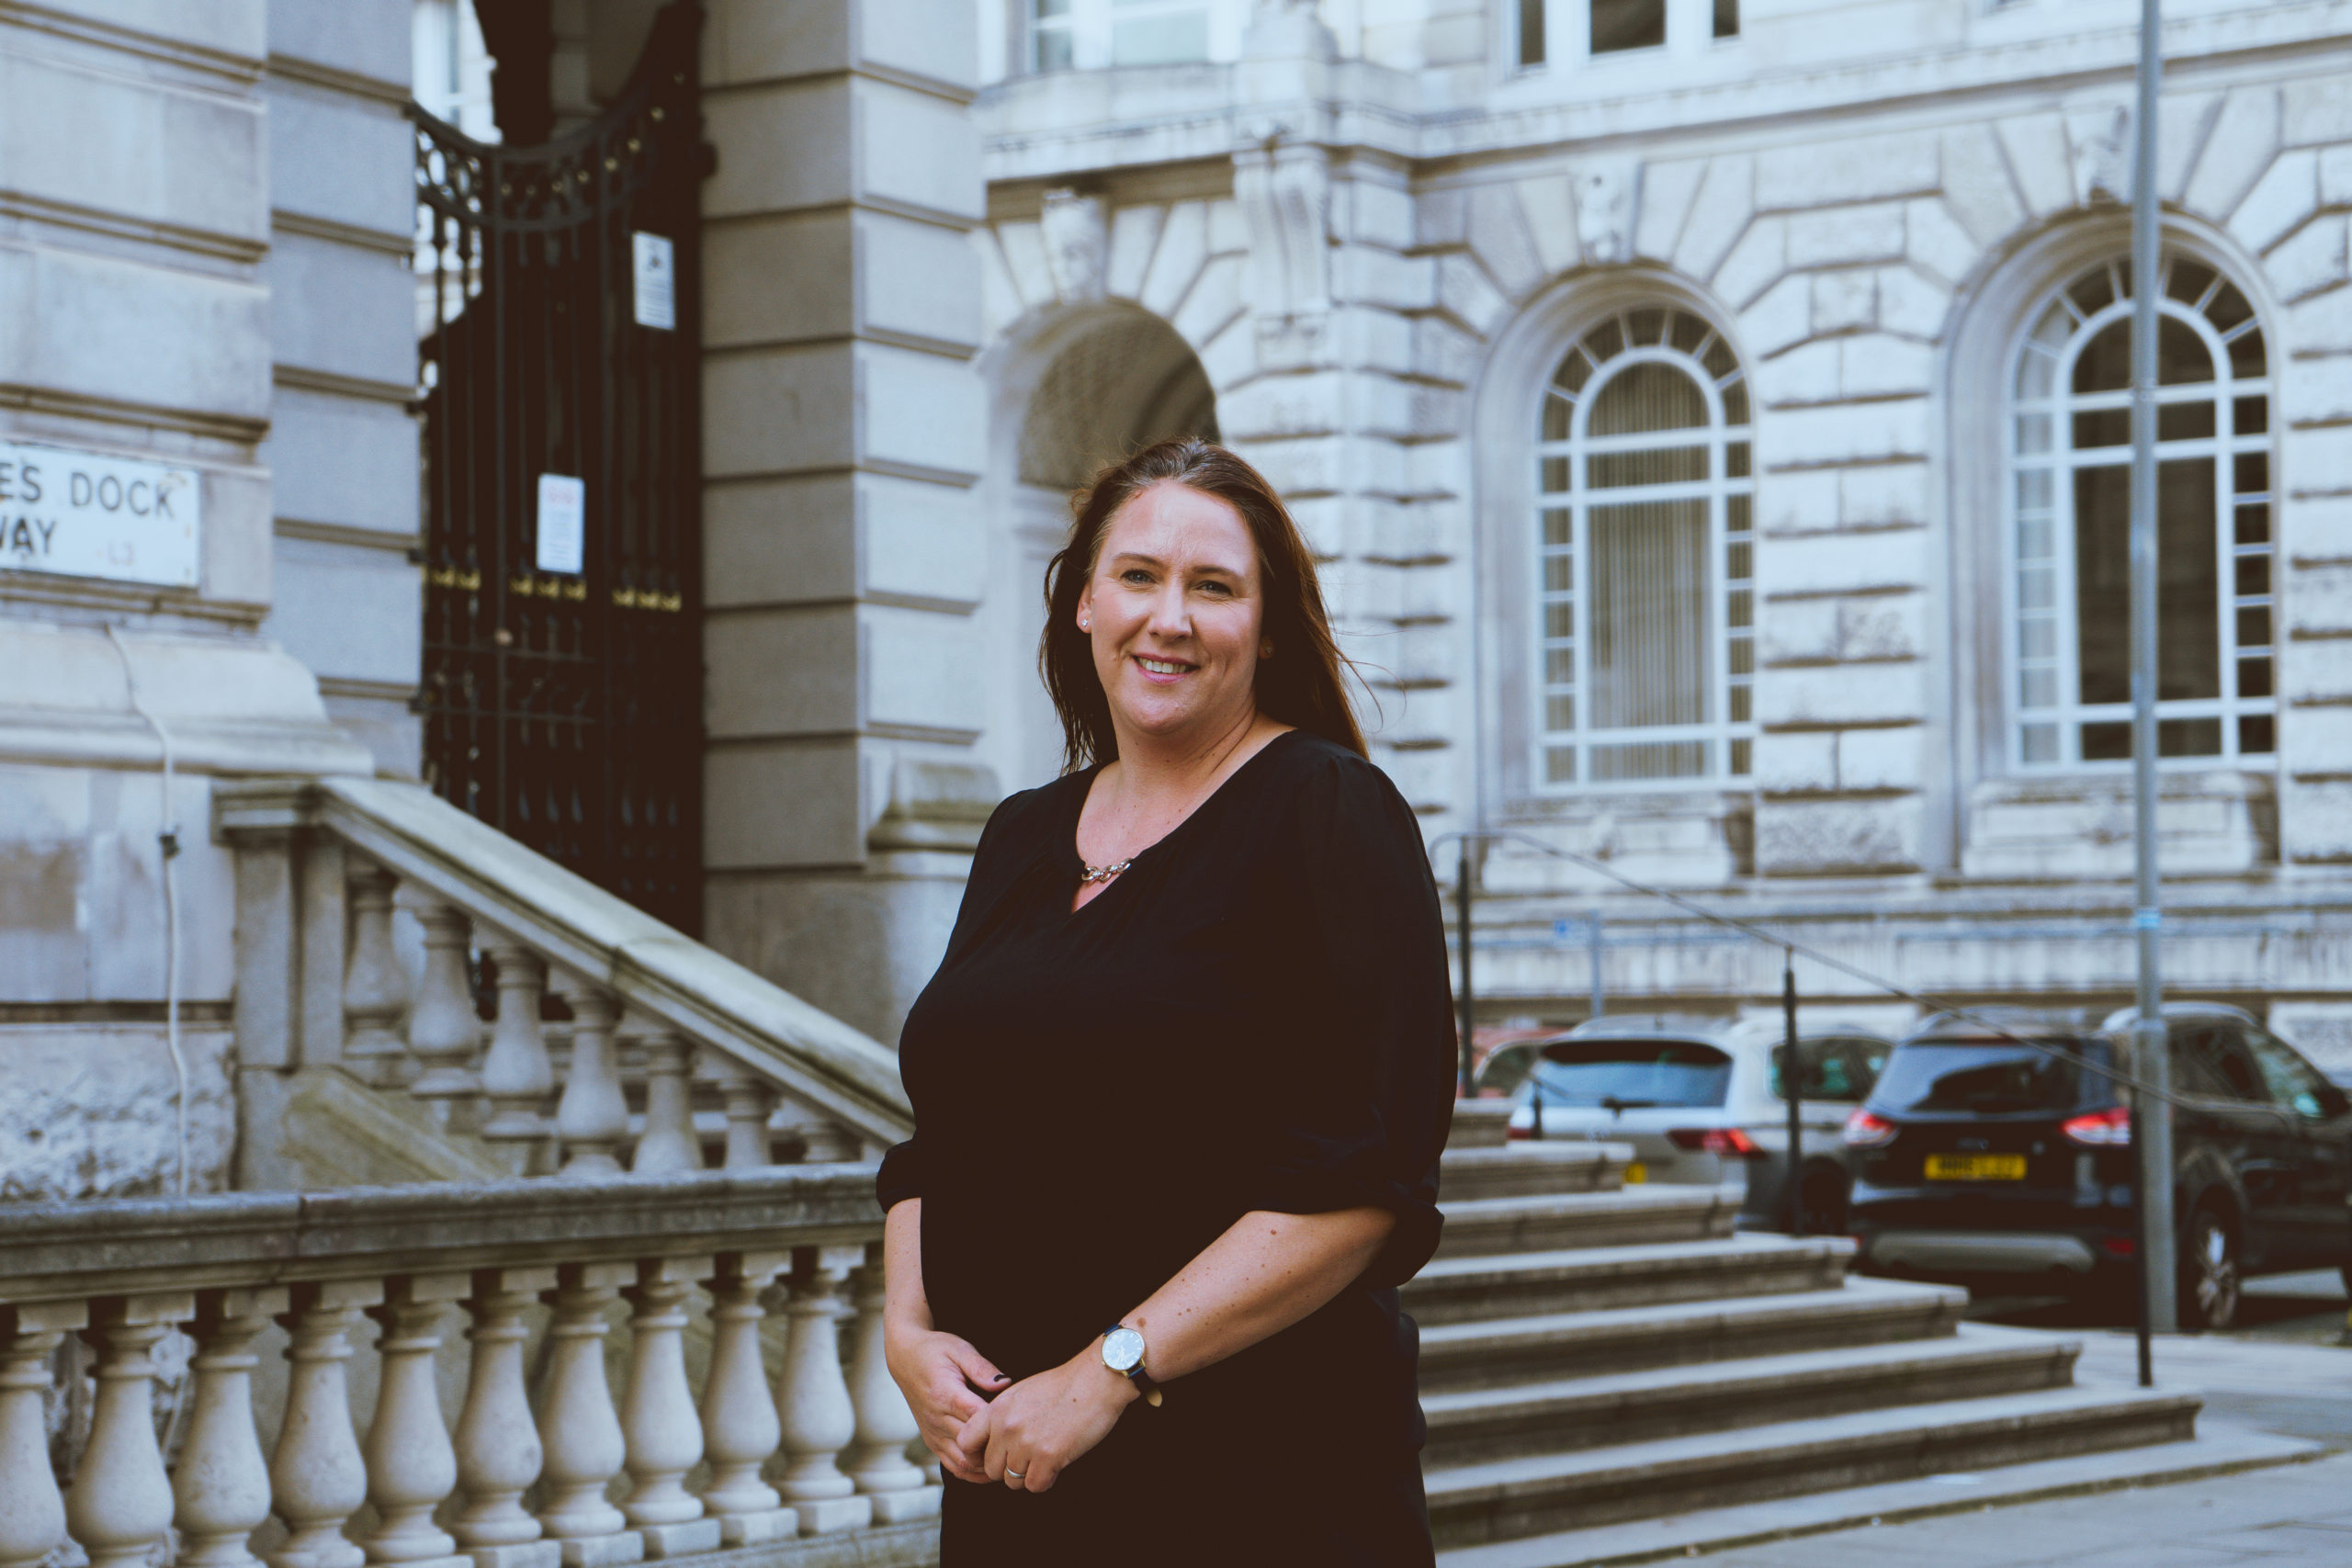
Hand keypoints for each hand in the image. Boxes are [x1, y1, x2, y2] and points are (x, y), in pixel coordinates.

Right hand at [883, 1323, 1008, 1483]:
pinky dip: (972, 1472)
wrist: (905, 1358)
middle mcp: (937, 1418)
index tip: (1022, 1423)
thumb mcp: (960, 1349)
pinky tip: (990, 1467)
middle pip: (973, 1445)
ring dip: (987, 1466)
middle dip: (999, 1448)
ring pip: (963, 1462)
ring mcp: (933, 1433)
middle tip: (1023, 1446)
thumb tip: (1005, 1383)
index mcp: (946, 1394)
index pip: (978, 1418)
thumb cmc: (935, 1351)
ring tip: (1010, 1460)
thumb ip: (982, 1367)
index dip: (1000, 1425)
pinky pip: (952, 1466)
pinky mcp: (931, 1441)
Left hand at [953, 1346, 1135, 1493]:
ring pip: (1012, 1481)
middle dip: (1007, 1468)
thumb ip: (1002, 1416)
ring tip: (1044, 1459)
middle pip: (991, 1469)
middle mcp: (1006, 1427)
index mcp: (997, 1409)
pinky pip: (1035, 1485)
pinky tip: (1055, 1465)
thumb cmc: (1063, 1385)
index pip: (966, 1442)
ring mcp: (1026, 1443)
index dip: (976, 1455)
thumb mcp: (1021, 1393)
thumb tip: (992, 1441)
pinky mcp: (1048, 1456)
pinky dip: (1045, 1480)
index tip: (992, 1456)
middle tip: (1027, 1458)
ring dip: (1027, 1475)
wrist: (1095, 1380)